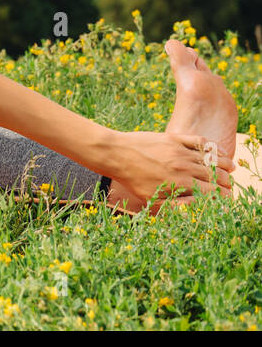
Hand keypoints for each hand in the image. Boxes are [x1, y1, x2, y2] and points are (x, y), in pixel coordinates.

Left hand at [110, 131, 233, 205]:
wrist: (115, 154)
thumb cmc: (132, 179)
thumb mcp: (151, 199)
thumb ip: (175, 206)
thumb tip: (197, 208)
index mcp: (180, 184)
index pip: (213, 192)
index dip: (223, 196)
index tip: (226, 198)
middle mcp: (183, 167)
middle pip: (216, 175)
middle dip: (226, 182)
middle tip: (228, 185)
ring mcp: (180, 151)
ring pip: (211, 158)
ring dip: (225, 165)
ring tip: (231, 169)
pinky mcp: (174, 138)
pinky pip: (200, 141)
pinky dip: (212, 147)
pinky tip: (217, 152)